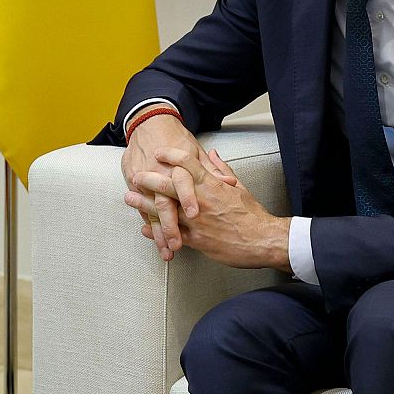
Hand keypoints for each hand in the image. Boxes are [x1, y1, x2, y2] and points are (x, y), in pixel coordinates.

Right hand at [121, 112, 204, 259]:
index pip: (183, 182)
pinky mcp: (136, 183)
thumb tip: (229, 183)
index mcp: (179, 165)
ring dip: (160, 232)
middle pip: (164, 203)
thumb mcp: (196, 150)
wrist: (149, 122)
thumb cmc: (176, 136)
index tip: (195, 216)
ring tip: (166, 250)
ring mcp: (147, 181)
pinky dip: (148, 224)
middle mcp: (161, 174)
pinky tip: (152, 239)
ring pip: (153, 212)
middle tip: (177, 244)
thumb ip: (212, 168)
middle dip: (170, 226)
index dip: (188, 198)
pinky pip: (142, 207)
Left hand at [132, 149, 290, 270]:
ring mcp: (197, 221)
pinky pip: (172, 234)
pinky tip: (145, 228)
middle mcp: (201, 201)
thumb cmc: (252, 214)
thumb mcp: (239, 187)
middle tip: (135, 174)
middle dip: (149, 179)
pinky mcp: (197, 240)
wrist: (263, 241)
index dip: (171, 156)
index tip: (158, 152)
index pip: (188, 164)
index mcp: (212, 185)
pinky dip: (157, 231)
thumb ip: (221, 169)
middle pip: (170, 185)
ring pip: (166, 210)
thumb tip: (211, 154)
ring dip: (145, 204)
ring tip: (130, 197)